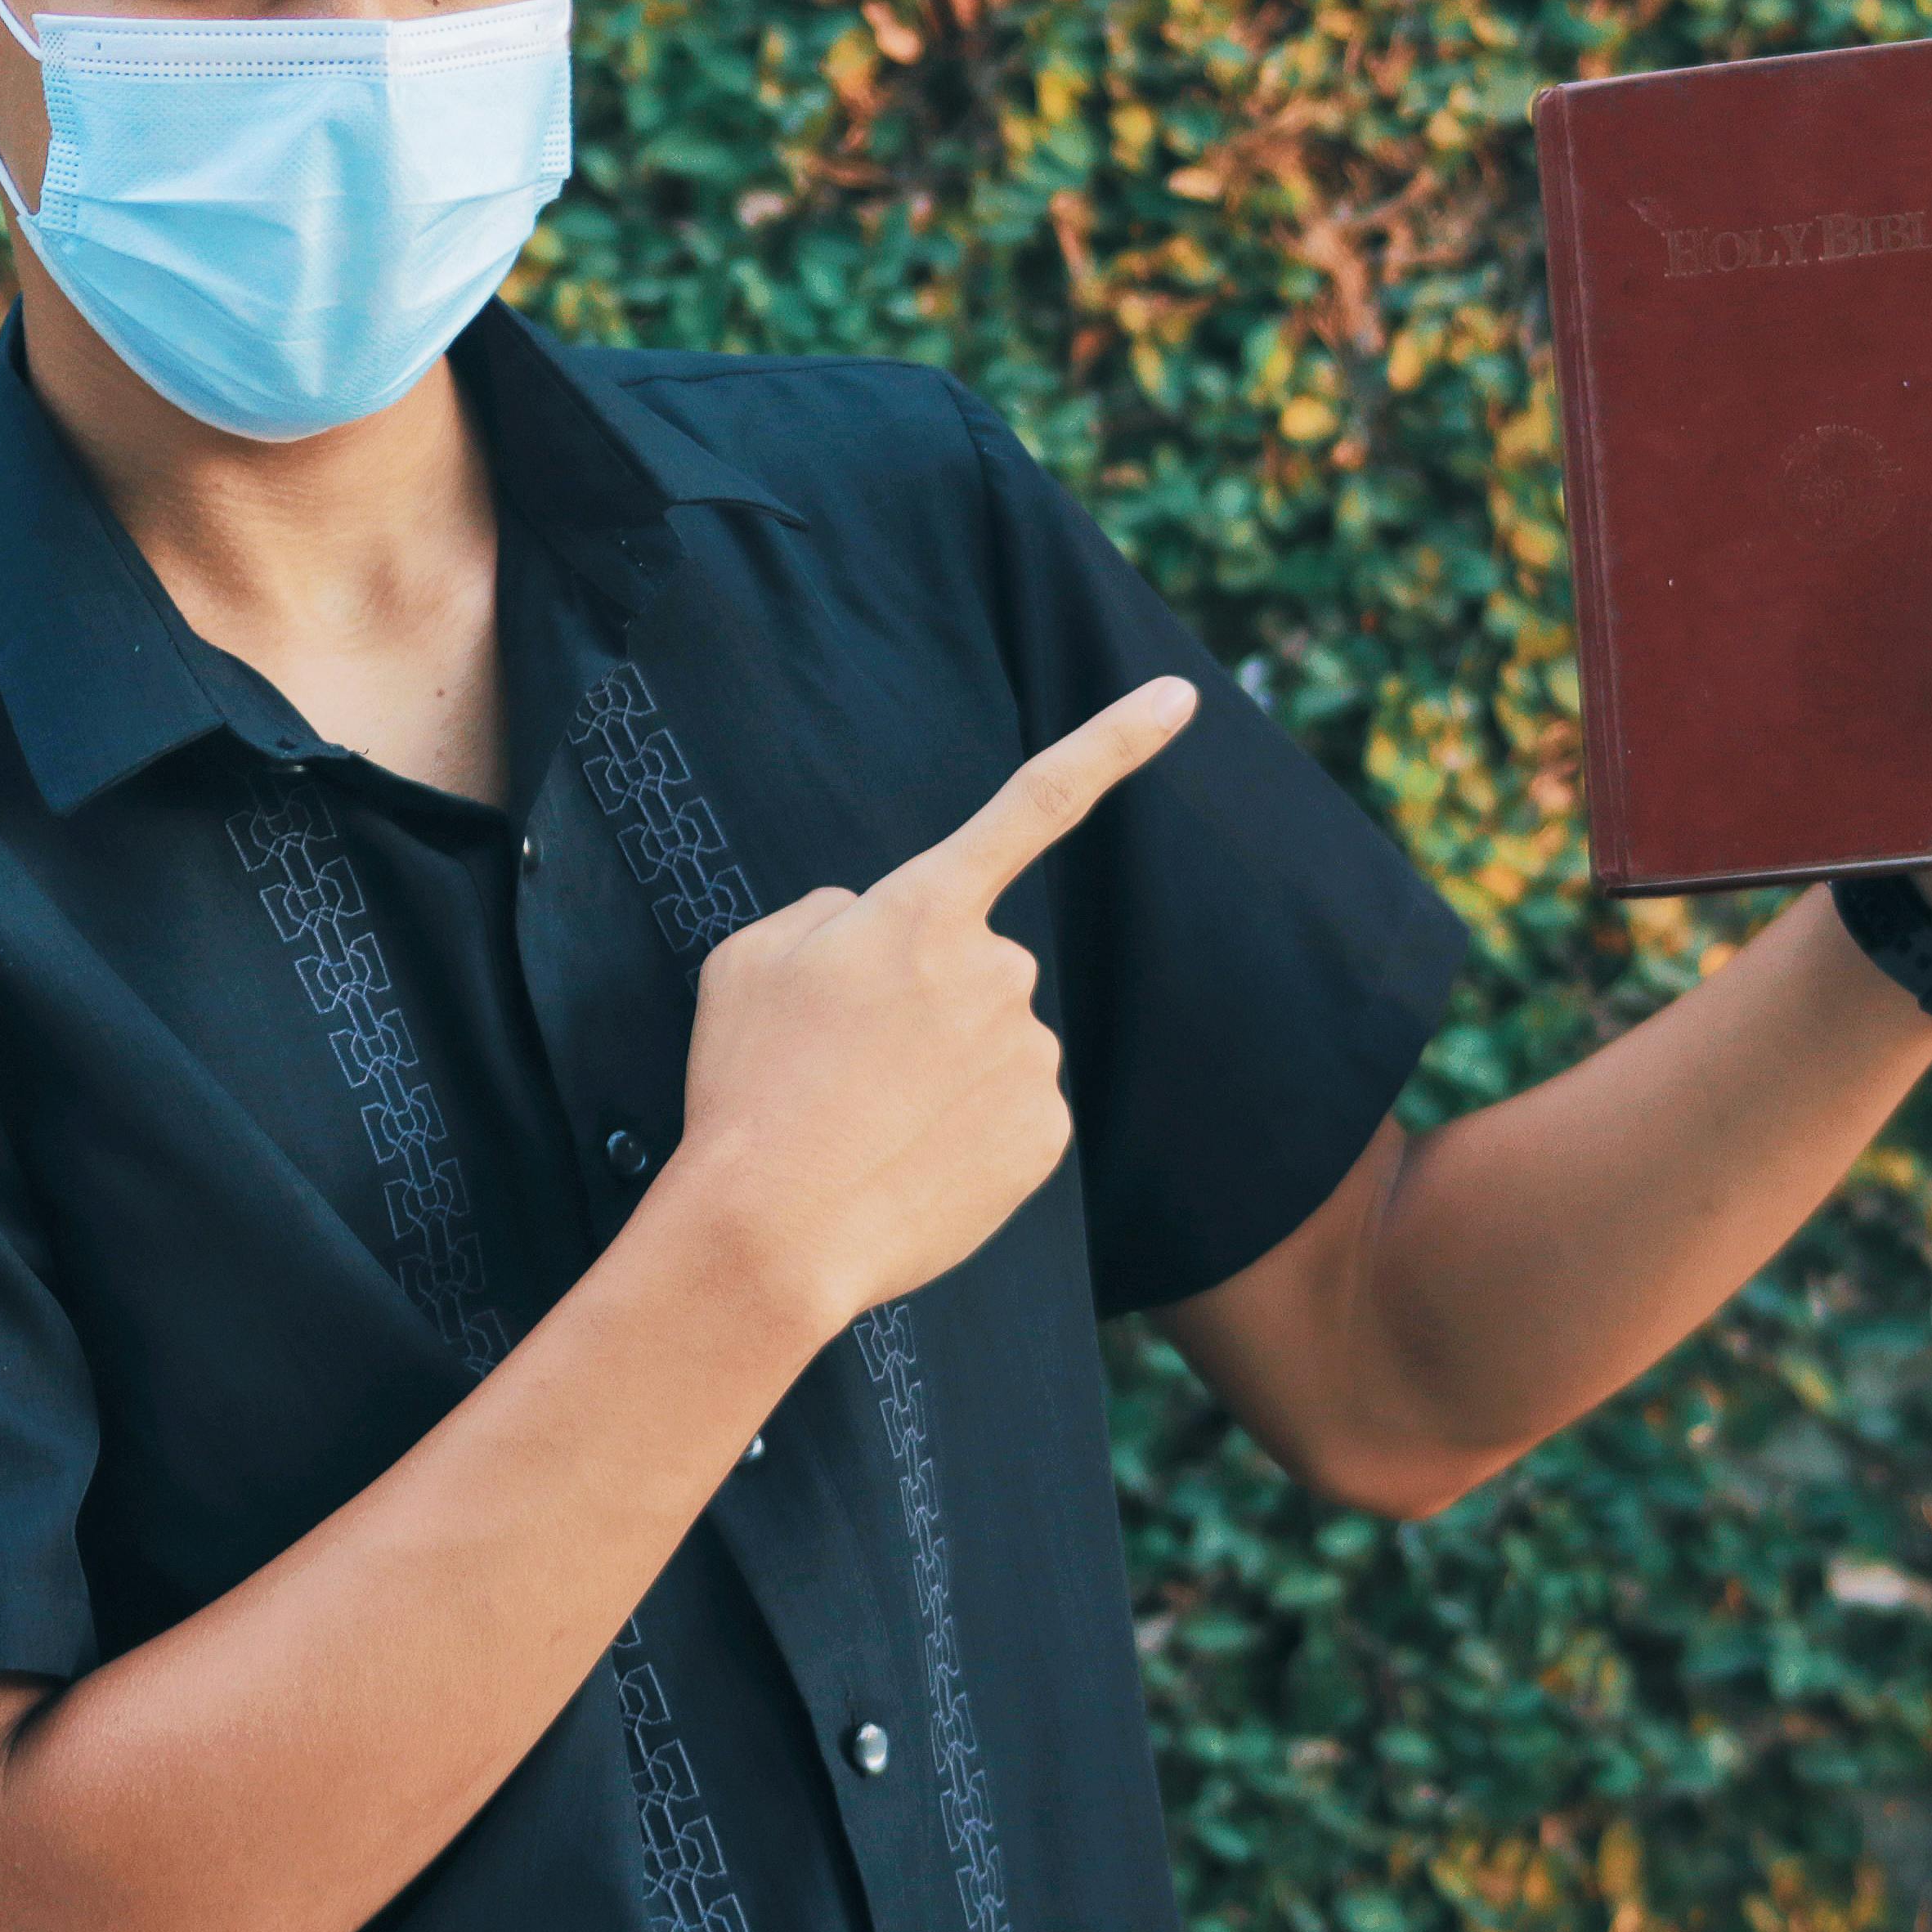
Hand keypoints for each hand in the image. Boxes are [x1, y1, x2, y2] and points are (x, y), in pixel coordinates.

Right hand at [664, 676, 1197, 1343]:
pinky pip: (1010, 1115)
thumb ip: (829, 915)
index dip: (1115, 741)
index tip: (1181, 697)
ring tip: (863, 1124)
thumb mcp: (750, 960)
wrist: (773, 1234)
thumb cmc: (750, 1087)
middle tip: (844, 1066)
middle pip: (973, 966)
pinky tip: (907, 1164)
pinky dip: (964, 1136)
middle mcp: (1000, 969)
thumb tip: (873, 924)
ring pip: (992, 1045)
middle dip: (923, 1003)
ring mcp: (1031, 1056)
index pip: (1038, 800)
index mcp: (926, 907)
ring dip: (940, 1074)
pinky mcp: (1046, 1138)